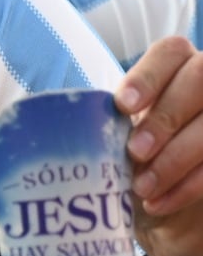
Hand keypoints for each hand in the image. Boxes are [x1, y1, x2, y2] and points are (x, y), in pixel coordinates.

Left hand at [120, 36, 202, 255]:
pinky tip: (160, 203)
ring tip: (142, 187)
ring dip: (175, 158)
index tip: (123, 106)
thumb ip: (107, 118)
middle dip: (165, 117)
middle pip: (200, 80)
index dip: (149, 75)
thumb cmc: (133, 157)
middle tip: (135, 151)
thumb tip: (65, 122)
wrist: (164, 202)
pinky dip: (189, 185)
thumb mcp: (118, 133)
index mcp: (178, 68)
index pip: (171, 52)